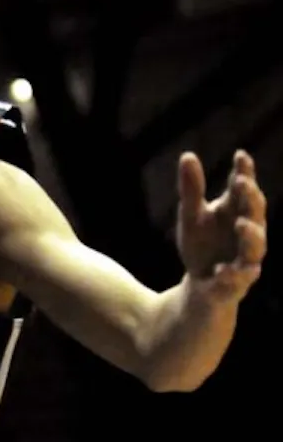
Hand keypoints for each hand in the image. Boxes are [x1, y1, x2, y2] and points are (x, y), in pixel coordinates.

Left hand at [176, 149, 267, 304]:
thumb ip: (191, 189)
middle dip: (251, 198)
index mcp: (236, 213)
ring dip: (251, 235)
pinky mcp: (236, 283)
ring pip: (255, 247)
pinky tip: (222, 270)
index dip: (245, 172)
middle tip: (242, 182)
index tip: (241, 155)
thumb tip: (188, 155)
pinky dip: (232, 274)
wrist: (200, 286)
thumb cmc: (202, 245)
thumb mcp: (191, 216)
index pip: (243, 190)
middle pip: (255, 213)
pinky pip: (238, 279)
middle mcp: (247, 233)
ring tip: (240, 223)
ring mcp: (245, 258)